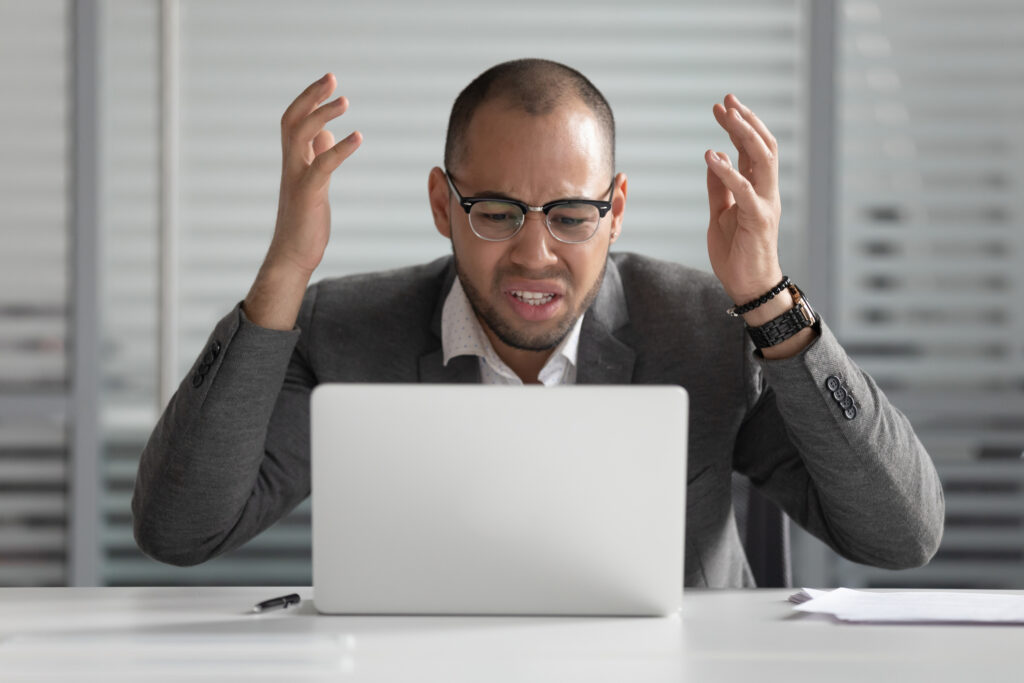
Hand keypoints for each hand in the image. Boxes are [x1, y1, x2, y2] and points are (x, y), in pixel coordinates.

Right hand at [268, 73, 361, 275]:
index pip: (293, 121)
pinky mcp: (308, 196)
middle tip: (332, 77)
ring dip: (322, 115)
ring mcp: (297, 179)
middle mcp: (291, 166)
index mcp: (293, 162)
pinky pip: (322, 166)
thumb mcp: (314, 183)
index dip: (308, 99)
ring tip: (344, 101)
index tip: (328, 81)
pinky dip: (339, 149)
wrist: (293, 255)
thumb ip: (317, 157)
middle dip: (311, 96)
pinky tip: (357, 137)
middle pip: (292, 120)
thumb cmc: (305, 221)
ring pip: (300, 136)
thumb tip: (328, 134)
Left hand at [704, 94, 782, 304]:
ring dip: (744, 135)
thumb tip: (715, 159)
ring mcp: (765, 204)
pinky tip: (712, 156)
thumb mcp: (721, 215)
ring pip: (762, 159)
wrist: (750, 287)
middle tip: (726, 100)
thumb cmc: (737, 254)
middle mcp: (766, 192)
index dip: (739, 125)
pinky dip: (728, 171)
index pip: (753, 149)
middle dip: (745, 120)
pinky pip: (744, 190)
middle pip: (762, 146)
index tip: (723, 106)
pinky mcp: (758, 219)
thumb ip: (719, 188)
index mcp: (758, 190)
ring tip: (727, 115)